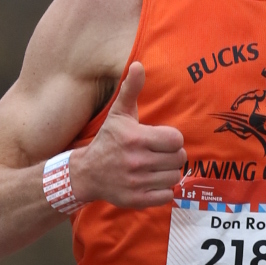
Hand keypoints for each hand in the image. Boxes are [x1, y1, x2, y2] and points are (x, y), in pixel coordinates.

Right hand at [69, 61, 186, 207]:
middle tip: (158, 154)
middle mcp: (136, 162)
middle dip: (171, 156)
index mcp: (135, 138)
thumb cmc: (108, 140)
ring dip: (167, 172)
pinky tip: (151, 182)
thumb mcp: (119, 113)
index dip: (171, 139)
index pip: (176, 140)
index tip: (160, 140)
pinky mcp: (137, 200)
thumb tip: (138, 64)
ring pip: (174, 177)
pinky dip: (163, 190)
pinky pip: (167, 195)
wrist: (87, 173)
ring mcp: (137, 183)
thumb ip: (131, 89)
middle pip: (178, 159)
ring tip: (154, 168)